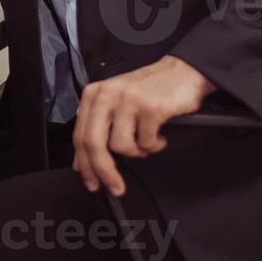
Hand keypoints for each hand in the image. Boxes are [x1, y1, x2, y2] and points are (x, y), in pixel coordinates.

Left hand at [72, 55, 216, 196]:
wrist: (180, 73)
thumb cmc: (147, 91)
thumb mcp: (114, 104)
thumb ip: (98, 129)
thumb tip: (83, 164)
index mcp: (93, 94)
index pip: (80, 136)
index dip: (85, 165)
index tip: (92, 183)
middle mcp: (106, 95)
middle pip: (94, 144)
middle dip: (104, 171)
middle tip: (115, 187)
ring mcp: (128, 100)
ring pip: (122, 146)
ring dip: (137, 151)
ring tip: (146, 139)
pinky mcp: (150, 107)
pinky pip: (147, 142)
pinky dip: (155, 145)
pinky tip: (158, 133)